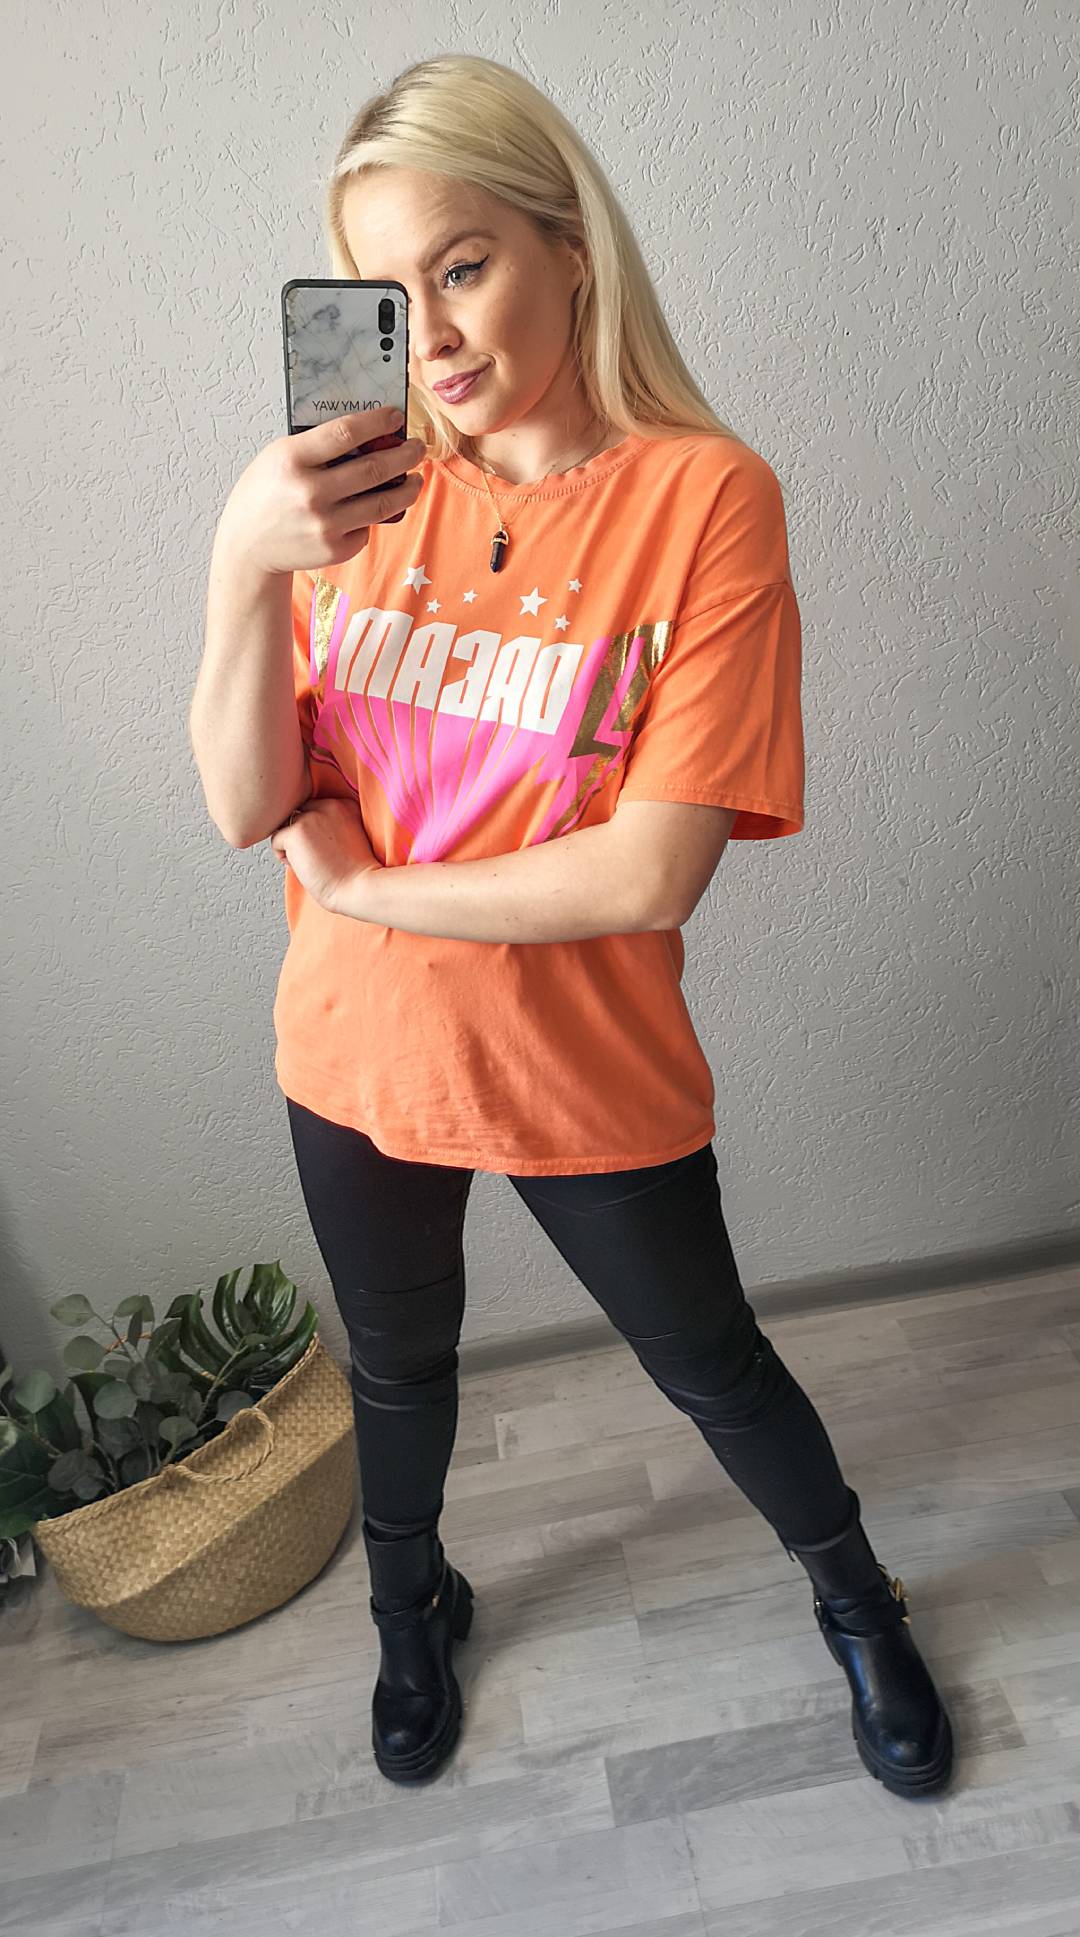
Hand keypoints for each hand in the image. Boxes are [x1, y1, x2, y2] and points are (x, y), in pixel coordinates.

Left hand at [268, 795, 380, 915]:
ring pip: (285, 827)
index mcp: (345, 804)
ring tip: (311, 863)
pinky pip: (275, 841)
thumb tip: (306, 831)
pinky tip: (304, 868)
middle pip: (298, 815)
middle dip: (300, 836)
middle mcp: (328, 805)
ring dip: (292, 846)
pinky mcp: (296, 832)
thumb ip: (333, 825)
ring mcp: (311, 817)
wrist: (360, 887)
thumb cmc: (357, 872)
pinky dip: (284, 858)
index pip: (314, 809)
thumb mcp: (352, 836)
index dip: (313, 831)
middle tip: (315, 857)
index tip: (324, 850)